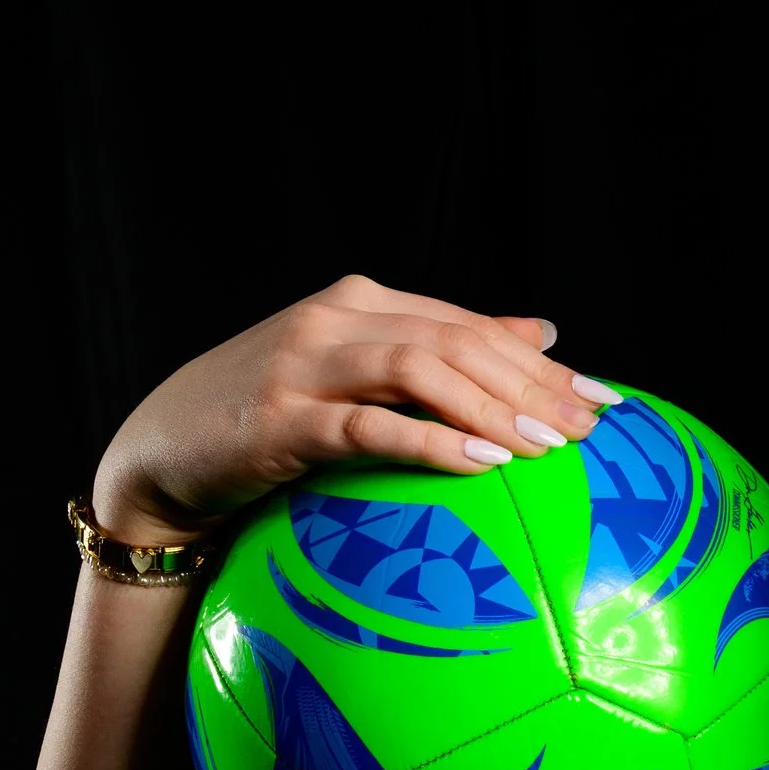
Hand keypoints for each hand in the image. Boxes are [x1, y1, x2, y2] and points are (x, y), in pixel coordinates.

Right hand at [88, 276, 619, 549]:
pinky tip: (483, 466)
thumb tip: (544, 335)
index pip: (469, 325)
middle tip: (586, 432)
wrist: (165, 452)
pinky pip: (371, 427)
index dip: (541, 364)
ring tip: (546, 448)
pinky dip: (432, 443)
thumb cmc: (272, 420)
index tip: (603, 403)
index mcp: (362, 303)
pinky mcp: (284, 420)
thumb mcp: (362, 377)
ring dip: (491, 410)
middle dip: (530, 387)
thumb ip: (444, 352)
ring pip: (419, 370)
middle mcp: (336, 320)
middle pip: (454, 342)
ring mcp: (306, 366)